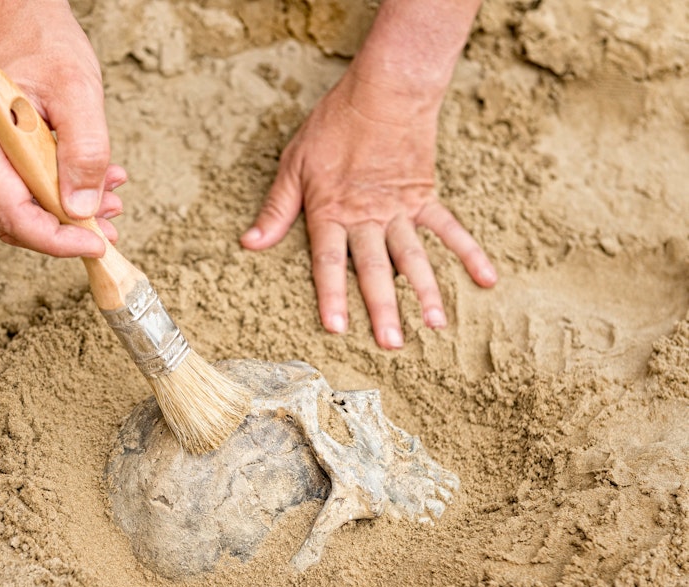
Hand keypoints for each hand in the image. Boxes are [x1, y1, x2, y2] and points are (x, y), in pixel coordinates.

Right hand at [0, 0, 125, 256]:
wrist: (17, 13)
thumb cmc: (42, 42)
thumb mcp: (78, 90)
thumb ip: (84, 150)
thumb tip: (82, 209)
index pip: (11, 213)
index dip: (55, 240)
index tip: (95, 243)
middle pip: (11, 219)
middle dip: (64, 231)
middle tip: (108, 227)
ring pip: (17, 207)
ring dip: (65, 213)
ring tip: (108, 197)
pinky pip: (18, 188)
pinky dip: (56, 193)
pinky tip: (90, 182)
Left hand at [241, 0, 495, 348]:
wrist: (384, 91)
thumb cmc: (333, 126)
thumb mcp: (294, 163)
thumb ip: (277, 208)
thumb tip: (250, 243)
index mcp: (331, 212)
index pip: (330, 261)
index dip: (332, 295)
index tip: (337, 329)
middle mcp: (367, 217)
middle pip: (376, 269)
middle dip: (383, 308)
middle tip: (392, 344)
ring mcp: (400, 209)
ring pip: (414, 257)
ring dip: (426, 291)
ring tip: (435, 326)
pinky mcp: (424, 197)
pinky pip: (450, 228)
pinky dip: (470, 253)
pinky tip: (487, 279)